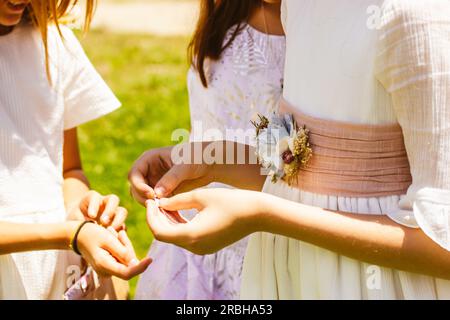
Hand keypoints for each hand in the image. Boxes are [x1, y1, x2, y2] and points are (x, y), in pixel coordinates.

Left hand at [69, 191, 127, 230]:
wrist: (78, 224)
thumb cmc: (74, 218)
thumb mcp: (73, 218)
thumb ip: (81, 221)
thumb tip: (92, 227)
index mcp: (92, 198)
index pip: (94, 197)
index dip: (94, 206)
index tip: (91, 215)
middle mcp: (105, 203)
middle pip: (114, 199)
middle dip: (110, 210)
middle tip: (104, 222)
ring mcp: (113, 213)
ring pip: (122, 212)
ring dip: (118, 221)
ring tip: (111, 231)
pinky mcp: (118, 224)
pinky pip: (122, 227)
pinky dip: (119, 232)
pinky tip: (113, 239)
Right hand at [74, 222, 151, 279]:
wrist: (78, 234)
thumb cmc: (92, 234)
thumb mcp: (108, 239)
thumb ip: (122, 251)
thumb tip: (135, 263)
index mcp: (104, 265)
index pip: (127, 272)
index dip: (140, 267)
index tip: (150, 259)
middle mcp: (106, 271)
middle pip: (128, 263)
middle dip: (128, 247)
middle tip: (119, 233)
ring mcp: (107, 269)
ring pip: (126, 259)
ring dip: (124, 245)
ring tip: (112, 233)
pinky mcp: (110, 264)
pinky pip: (122, 257)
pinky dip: (121, 246)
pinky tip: (113, 237)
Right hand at [128, 145, 212, 204]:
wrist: (209, 164)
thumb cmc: (197, 157)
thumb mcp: (185, 166)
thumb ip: (171, 178)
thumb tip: (156, 194)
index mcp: (150, 159)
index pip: (134, 174)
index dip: (139, 186)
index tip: (151, 195)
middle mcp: (148, 171)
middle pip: (135, 188)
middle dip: (143, 198)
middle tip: (157, 206)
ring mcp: (154, 182)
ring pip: (143, 197)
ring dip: (151, 205)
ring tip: (165, 209)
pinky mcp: (162, 192)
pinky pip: (155, 203)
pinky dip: (160, 209)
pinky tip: (170, 213)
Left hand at [146, 188, 265, 254]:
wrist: (257, 214)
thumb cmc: (231, 201)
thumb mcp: (201, 196)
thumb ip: (177, 200)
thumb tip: (160, 203)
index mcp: (191, 235)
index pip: (159, 231)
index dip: (150, 216)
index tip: (150, 201)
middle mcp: (194, 247)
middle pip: (165, 235)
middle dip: (157, 218)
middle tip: (155, 201)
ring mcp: (201, 249)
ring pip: (175, 237)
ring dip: (167, 222)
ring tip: (165, 203)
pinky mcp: (207, 246)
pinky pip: (186, 237)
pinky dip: (178, 225)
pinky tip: (178, 210)